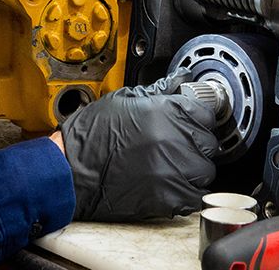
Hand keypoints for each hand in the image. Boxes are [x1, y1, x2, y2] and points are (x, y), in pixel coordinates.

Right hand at [60, 71, 218, 221]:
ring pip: (205, 170)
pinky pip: (196, 196)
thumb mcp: (123, 100)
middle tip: (175, 145)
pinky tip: (171, 185)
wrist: (70, 171)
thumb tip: (182, 80)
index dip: (197, 118)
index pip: (206, 113)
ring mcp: (173, 170)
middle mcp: (173, 139)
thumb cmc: (90, 135)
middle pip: (208, 142)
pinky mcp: (168, 197)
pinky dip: (188, 192)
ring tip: (171, 166)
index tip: (189, 123)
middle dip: (195, 143)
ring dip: (193, 168)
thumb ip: (159, 91)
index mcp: (164, 111)